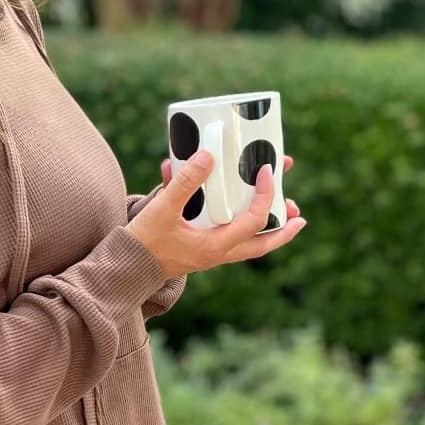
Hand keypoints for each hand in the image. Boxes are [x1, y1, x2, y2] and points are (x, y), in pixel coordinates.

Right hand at [130, 151, 304, 279]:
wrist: (127, 268)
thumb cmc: (144, 241)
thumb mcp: (163, 209)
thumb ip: (185, 182)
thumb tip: (208, 156)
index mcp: (214, 246)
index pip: (253, 221)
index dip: (264, 195)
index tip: (265, 171)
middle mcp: (217, 254)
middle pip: (262, 246)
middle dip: (283, 230)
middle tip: (297, 213)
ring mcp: (211, 255)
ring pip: (250, 247)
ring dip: (267, 232)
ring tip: (280, 214)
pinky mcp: (202, 252)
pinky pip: (232, 242)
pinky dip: (244, 230)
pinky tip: (241, 215)